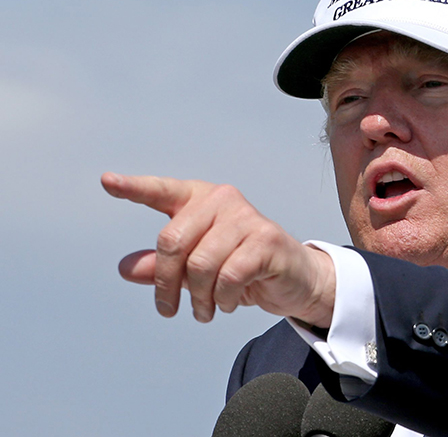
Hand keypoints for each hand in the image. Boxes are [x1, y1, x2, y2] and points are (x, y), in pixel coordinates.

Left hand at [101, 172, 334, 326]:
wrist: (295, 280)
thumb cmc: (243, 269)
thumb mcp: (196, 269)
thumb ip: (163, 267)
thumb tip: (126, 268)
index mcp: (201, 199)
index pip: (163, 191)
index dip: (134, 188)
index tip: (107, 181)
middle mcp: (223, 200)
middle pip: (172, 241)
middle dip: (165, 284)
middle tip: (169, 310)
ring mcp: (247, 218)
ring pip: (200, 265)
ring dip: (198, 299)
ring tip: (204, 311)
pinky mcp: (267, 240)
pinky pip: (229, 276)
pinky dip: (224, 298)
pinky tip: (229, 302)